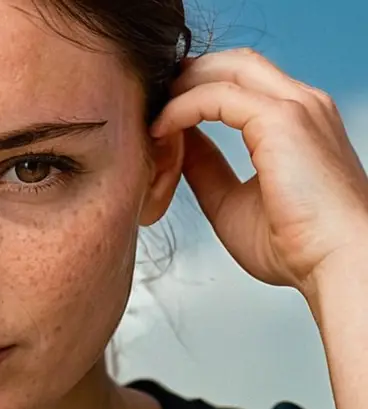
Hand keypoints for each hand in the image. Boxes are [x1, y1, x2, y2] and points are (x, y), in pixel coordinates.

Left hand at [150, 48, 367, 299]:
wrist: (337, 264)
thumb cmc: (296, 246)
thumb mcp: (231, 201)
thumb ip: (206, 168)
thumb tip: (178, 145)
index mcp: (298, 122)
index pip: (242, 83)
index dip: (197, 91)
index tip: (161, 114)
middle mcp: (302, 105)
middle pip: (234, 63)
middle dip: (188, 76)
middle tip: (152, 103)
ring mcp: (296, 107)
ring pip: (226, 68)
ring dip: (182, 85)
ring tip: (153, 113)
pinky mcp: (282, 119)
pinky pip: (216, 96)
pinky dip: (182, 106)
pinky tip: (160, 129)